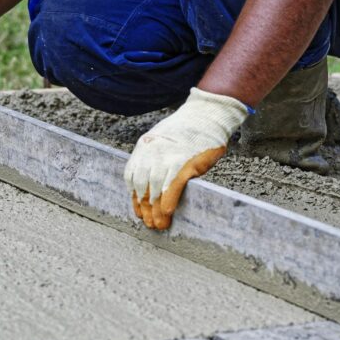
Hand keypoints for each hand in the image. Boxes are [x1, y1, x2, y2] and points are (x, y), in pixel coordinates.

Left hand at [124, 88, 248, 229]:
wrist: (207, 115)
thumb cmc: (188, 131)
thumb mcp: (162, 141)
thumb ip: (155, 159)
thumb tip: (153, 185)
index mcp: (144, 147)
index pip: (132, 177)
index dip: (134, 197)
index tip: (138, 212)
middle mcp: (151, 152)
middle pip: (142, 186)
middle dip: (145, 208)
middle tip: (149, 224)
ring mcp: (168, 156)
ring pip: (155, 189)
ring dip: (156, 210)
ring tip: (160, 224)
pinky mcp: (185, 161)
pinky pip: (173, 185)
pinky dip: (169, 200)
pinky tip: (168, 212)